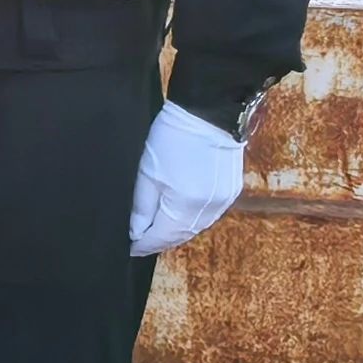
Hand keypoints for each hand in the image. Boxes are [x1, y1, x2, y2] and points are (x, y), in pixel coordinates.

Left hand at [128, 103, 249, 256]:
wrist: (210, 113)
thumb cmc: (173, 137)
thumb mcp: (148, 172)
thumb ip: (142, 206)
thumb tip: (137, 231)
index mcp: (186, 205)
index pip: (163, 236)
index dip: (145, 244)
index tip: (131, 248)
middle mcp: (209, 208)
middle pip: (181, 234)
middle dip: (161, 240)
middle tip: (141, 242)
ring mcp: (224, 200)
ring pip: (196, 226)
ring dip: (176, 231)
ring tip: (157, 231)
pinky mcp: (231, 191)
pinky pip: (208, 214)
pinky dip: (191, 219)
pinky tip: (179, 216)